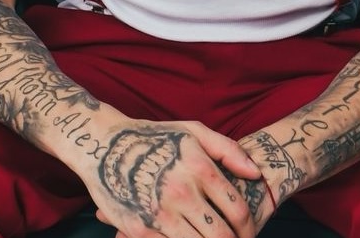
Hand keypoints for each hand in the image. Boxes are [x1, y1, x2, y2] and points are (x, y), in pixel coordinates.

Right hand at [86, 119, 262, 237]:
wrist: (103, 144)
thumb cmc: (153, 136)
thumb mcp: (193, 131)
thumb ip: (229, 150)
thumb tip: (256, 174)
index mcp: (200, 169)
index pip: (238, 210)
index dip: (249, 228)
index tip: (248, 234)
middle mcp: (182, 193)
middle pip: (222, 236)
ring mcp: (160, 214)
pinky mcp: (140, 230)